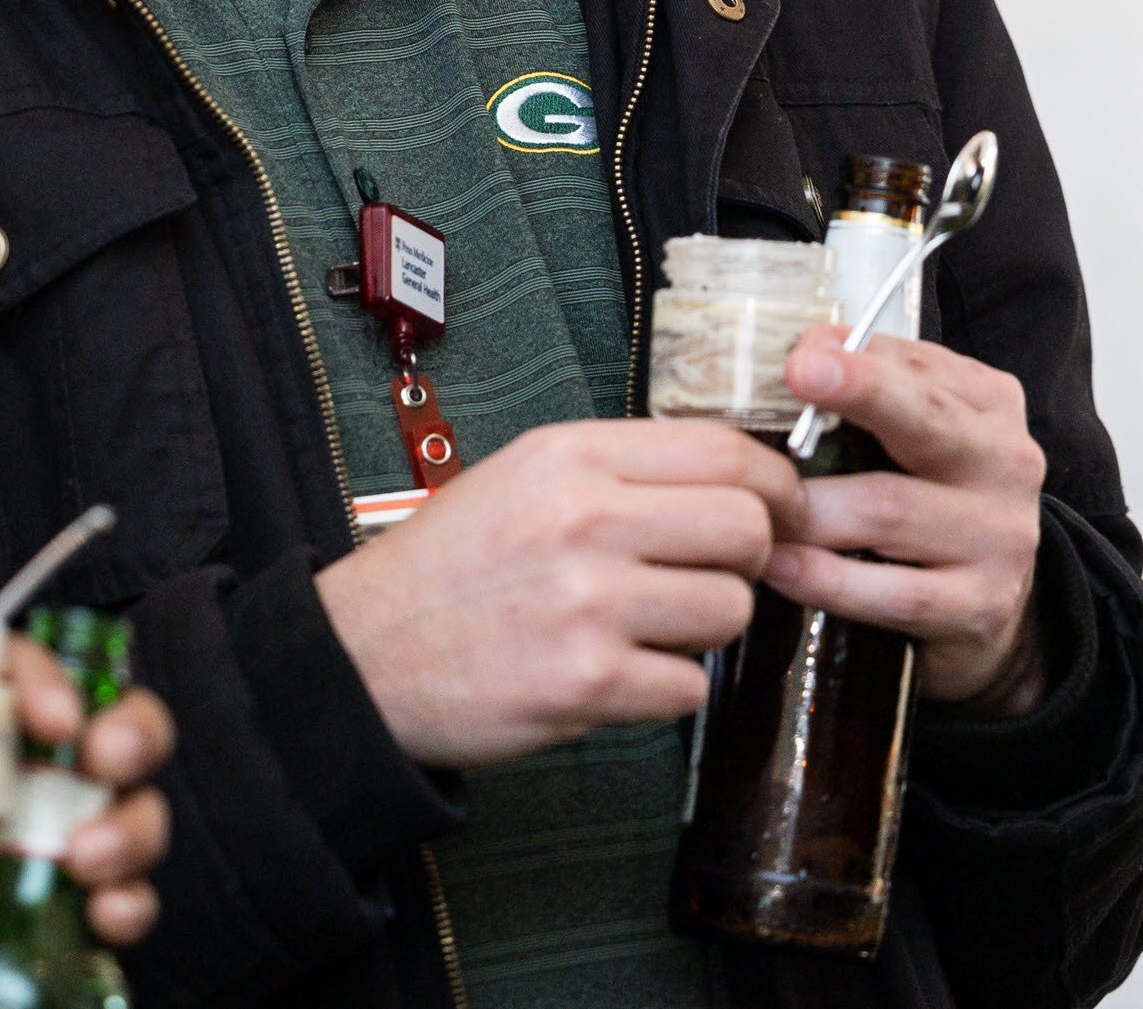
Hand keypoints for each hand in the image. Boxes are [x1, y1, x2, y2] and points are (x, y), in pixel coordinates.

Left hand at [0, 639, 175, 1008]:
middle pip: (96, 730)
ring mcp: (12, 857)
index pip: (11, 673)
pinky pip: (110, 906)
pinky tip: (105, 915)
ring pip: (122, 814)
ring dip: (132, 824)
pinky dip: (132, 904)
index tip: (50, 716)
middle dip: (129, 730)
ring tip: (87, 859)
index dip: (47, 677)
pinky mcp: (26, 929)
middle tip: (105, 760)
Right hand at [316, 416, 804, 765]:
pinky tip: (615, 674)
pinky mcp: (588, 681)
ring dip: (705, 629)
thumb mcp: (524, 477)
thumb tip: (735, 478)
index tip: (780, 511)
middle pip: (747, 528)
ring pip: (731, 611)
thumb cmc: (451, 568)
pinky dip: (664, 689)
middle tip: (716, 575)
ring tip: (649, 627)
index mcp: (571, 456)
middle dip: (750, 559)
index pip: (726, 453)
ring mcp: (589, 602)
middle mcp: (584, 518)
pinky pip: (689, 687)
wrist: (363, 657)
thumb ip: (622, 469)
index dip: (774, 486)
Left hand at [776, 330, 1049, 714]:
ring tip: (752, 505)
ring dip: (808, 510)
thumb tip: (807, 349)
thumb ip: (868, 384)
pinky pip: (894, 592)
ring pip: (889, 512)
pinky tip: (781, 567)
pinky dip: (827, 579)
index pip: (917, 368)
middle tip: (798, 375)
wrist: (990, 601)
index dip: (856, 361)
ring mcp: (1001, 537)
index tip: (804, 356)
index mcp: (987, 404)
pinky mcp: (983, 605)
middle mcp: (1005, 463)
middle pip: (924, 420)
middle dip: (860, 392)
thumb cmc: (929, 498)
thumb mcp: (912, 433)